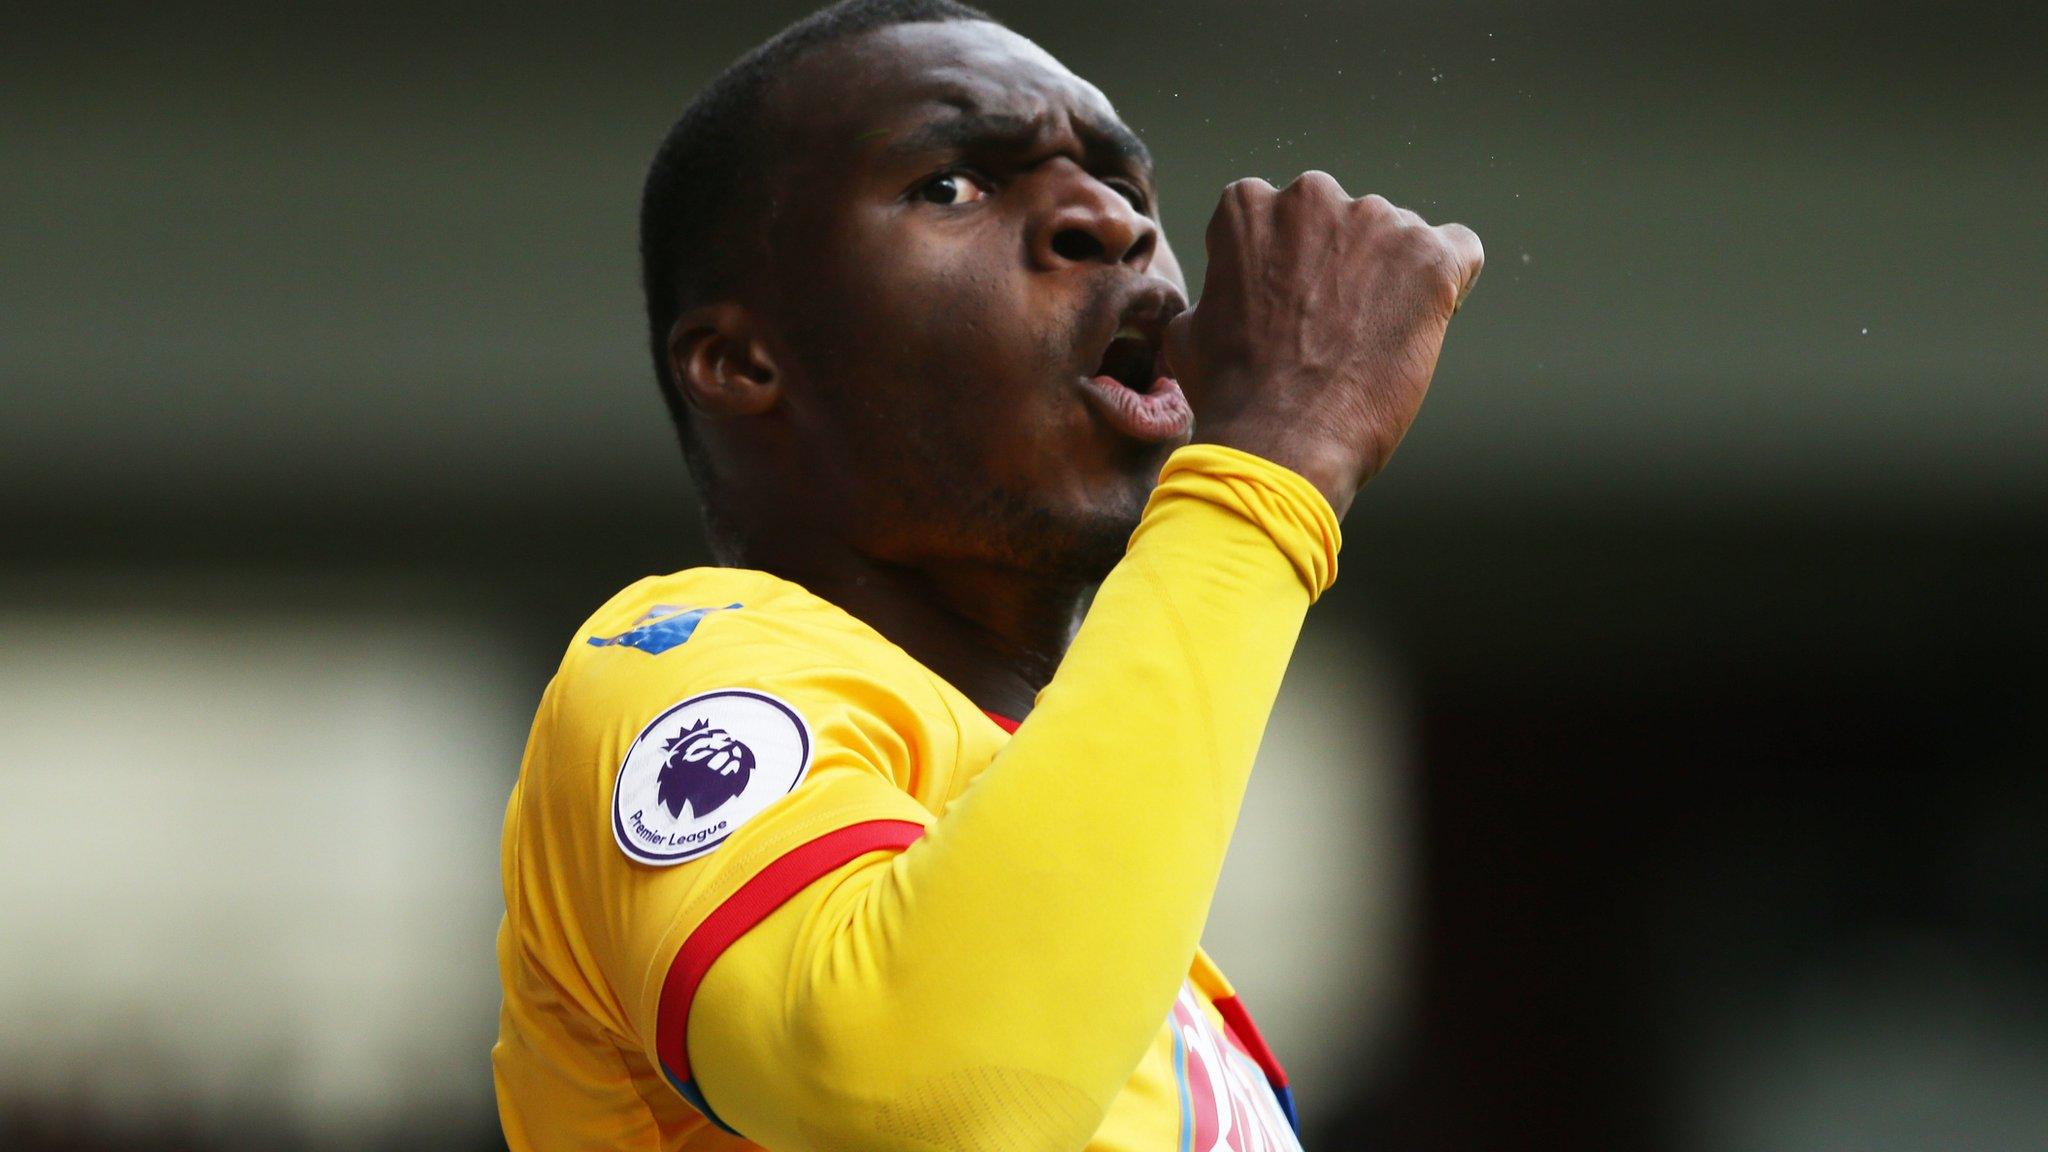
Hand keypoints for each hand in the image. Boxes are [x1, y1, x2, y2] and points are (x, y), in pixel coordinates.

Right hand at [1164, 172, 1482, 517]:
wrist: (1281, 442)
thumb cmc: (1231, 394)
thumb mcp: (1190, 328)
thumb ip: (1219, 287)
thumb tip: (1227, 294)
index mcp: (1249, 206)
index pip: (1281, 215)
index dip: (1289, 265)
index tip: (1290, 306)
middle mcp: (1312, 195)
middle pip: (1345, 221)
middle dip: (1344, 264)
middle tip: (1333, 327)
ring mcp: (1376, 221)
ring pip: (1400, 238)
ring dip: (1392, 279)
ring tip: (1372, 343)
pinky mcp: (1430, 257)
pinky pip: (1460, 251)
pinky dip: (1450, 284)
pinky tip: (1426, 324)